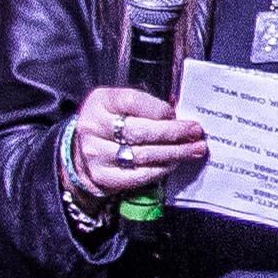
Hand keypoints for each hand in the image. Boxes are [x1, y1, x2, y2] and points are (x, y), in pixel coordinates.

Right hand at [63, 81, 209, 206]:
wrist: (81, 151)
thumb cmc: (110, 123)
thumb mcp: (120, 105)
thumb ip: (146, 106)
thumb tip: (179, 114)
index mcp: (101, 102)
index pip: (132, 102)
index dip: (158, 109)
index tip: (176, 114)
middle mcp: (94, 127)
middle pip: (140, 131)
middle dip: (174, 133)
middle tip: (196, 133)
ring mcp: (96, 153)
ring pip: (143, 155)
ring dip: (175, 153)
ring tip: (195, 149)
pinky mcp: (103, 176)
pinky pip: (139, 174)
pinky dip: (161, 168)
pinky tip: (174, 163)